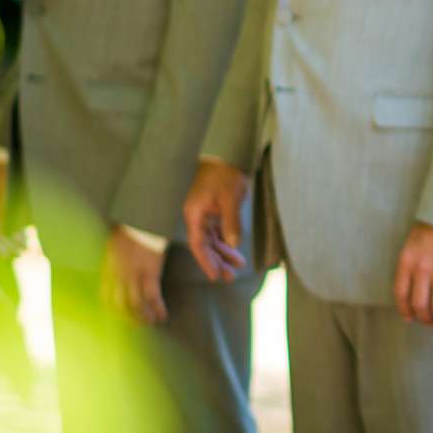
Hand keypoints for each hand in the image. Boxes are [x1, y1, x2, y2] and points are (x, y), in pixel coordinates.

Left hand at [100, 227, 168, 323]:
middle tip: (136, 324)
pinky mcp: (151, 273)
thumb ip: (114, 262)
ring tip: (151, 322)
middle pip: (120, 305)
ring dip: (143, 317)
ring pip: (136, 304)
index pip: (106, 296)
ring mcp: (134, 275)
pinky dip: (157, 309)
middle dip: (128, 318)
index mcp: (108, 268)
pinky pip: (152, 297)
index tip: (120, 316)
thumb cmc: (132, 229)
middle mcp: (118, 275)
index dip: (113, 310)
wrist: (144, 219)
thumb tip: (116, 275)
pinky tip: (162, 315)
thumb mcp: (114, 246)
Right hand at [182, 160, 251, 281]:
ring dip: (224, 253)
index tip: (215, 276)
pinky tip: (234, 251)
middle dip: (216, 261)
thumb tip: (233, 244)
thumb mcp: (230, 197)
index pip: (198, 244)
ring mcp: (204, 214)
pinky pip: (218, 231)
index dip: (206, 261)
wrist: (225, 155)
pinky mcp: (213, 210)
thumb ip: (231, 221)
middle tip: (229, 277)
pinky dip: (226, 241)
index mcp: (195, 214)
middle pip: (205, 245)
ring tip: (237, 267)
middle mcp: (197, 216)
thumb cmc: (225, 173)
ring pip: (212, 239)